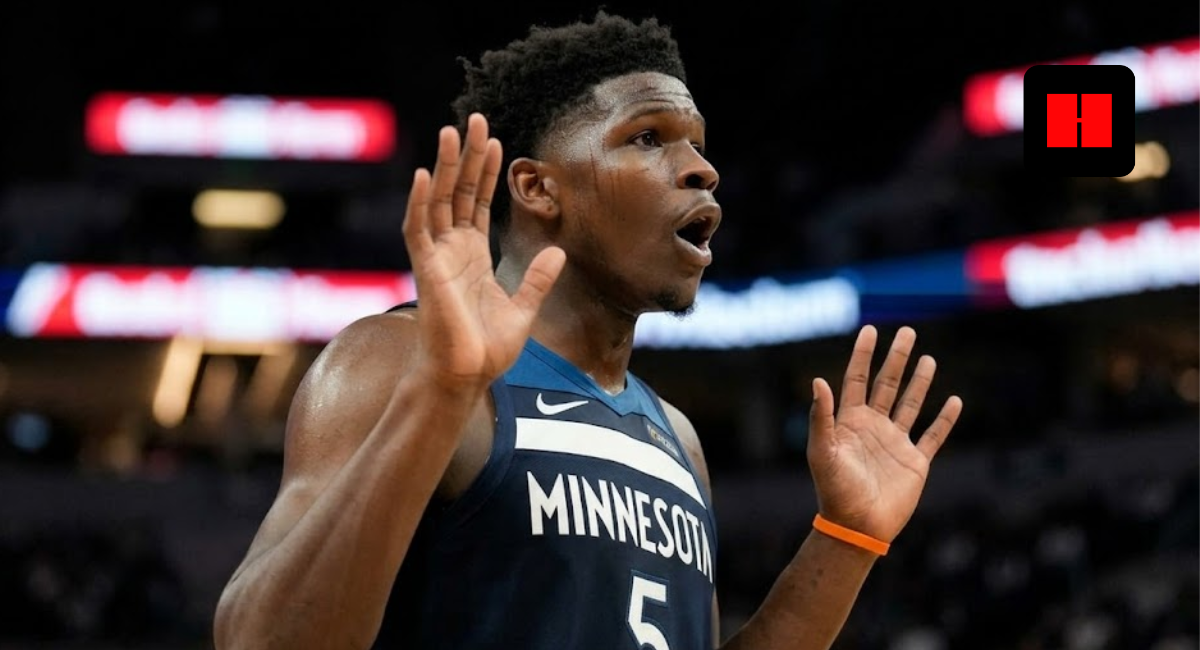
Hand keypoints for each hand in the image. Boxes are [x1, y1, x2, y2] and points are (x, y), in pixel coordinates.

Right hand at [403, 113, 565, 390]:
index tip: (496, 142)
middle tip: (476, 119)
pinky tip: (426, 174)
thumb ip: (538, 280)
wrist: (465, 379)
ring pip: (438, 201)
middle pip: (458, 192)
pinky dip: (420, 202)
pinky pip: (418, 230)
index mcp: (472, 257)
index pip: (477, 204)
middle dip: (467, 156)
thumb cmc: (486, 351)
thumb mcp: (523, 310)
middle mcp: (452, 251)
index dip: (486, 173)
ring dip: (445, 166)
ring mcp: (437, 258)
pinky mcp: (426, 271)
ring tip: (452, 131)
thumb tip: (559, 253)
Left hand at [807, 325, 962, 541]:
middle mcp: (873, 427)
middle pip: (887, 384)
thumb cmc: (834, 491)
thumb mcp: (822, 452)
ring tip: (928, 358)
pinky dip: (945, 419)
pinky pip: (933, 436)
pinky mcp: (915, 462)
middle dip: (896, 358)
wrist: (857, 526)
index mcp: (849, 422)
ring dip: (920, 381)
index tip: (870, 330)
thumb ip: (821, 417)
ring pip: (911, 404)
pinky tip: (955, 401)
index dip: (863, 355)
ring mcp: (895, 443)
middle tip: (907, 331)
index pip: (856, 379)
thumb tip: (818, 380)